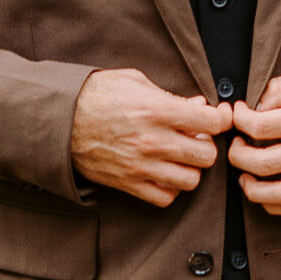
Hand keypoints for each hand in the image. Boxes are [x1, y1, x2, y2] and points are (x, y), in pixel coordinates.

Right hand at [71, 69, 231, 205]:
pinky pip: (165, 198)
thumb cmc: (95, 95)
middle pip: (207, 156)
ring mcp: (141, 166)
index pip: (211, 123)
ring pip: (191, 180)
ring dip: (190, 168)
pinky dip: (170, 188)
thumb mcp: (134, 81)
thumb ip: (170, 95)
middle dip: (206, 145)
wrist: (58, 119)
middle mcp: (153, 141)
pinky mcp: (128, 184)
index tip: (218, 117)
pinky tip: (164, 173)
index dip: (222, 119)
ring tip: (180, 157)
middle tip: (195, 137)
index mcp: (157, 110)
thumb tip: (197, 107)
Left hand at [231, 67, 280, 216]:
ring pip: (279, 194)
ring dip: (251, 188)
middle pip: (262, 164)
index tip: (238, 114)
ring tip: (244, 174)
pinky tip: (264, 189)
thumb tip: (255, 106)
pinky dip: (274, 204)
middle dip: (237, 155)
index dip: (240, 120)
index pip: (261, 127)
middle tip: (236, 144)